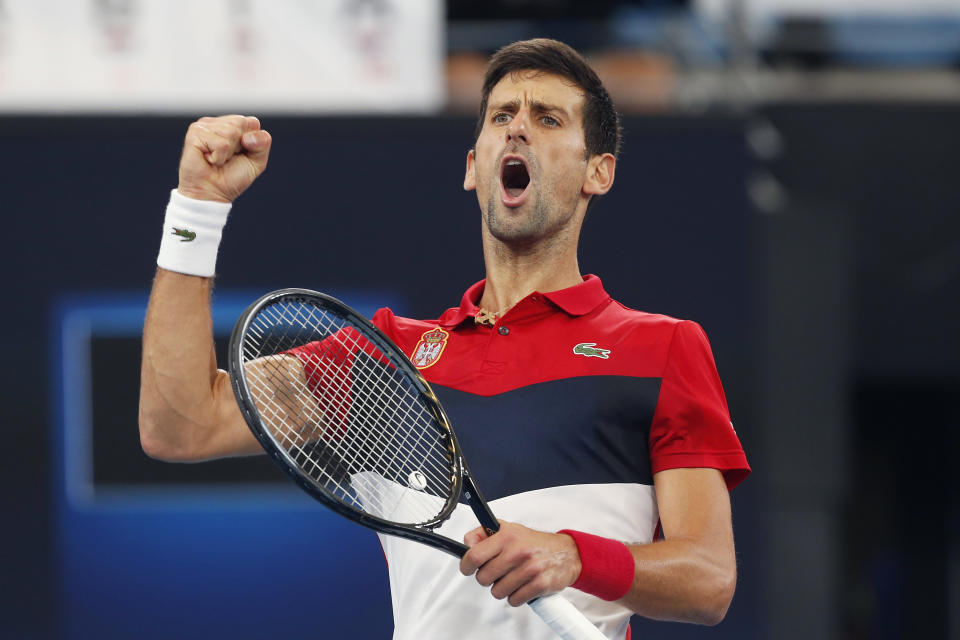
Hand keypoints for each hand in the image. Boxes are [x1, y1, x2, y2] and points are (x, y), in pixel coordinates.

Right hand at [177, 115, 271, 202]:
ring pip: (231, 132)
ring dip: (228, 154)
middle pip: (241, 123)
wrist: (212, 194)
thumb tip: (248, 136)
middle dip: (239, 146)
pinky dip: (219, 158)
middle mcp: (216, 123)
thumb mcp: (256, 161)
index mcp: (231, 125)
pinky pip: (221, 143)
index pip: (252, 122)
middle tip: (227, 158)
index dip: (252, 142)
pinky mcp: (195, 133)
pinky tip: (209, 160)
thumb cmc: (231, 178)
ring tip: (217, 160)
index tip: (240, 154)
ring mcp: (204, 126)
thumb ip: (263, 143)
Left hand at [459, 521, 581, 606]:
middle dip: (487, 578)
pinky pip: (514, 600)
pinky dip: (516, 596)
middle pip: (483, 578)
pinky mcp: (540, 584)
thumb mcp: (509, 529)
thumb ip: (484, 533)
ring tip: (512, 578)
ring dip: (502, 588)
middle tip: (497, 572)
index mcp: (507, 536)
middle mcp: (518, 551)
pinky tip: (522, 586)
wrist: (567, 552)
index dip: (466, 565)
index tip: (468, 568)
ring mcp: (530, 568)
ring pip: (497, 591)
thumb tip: (466, 543)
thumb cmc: (534, 543)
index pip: (475, 555)